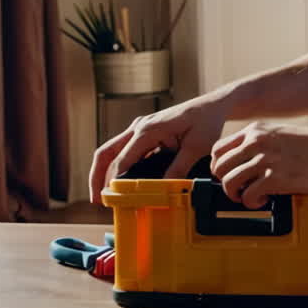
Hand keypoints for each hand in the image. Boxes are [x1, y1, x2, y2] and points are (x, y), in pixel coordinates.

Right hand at [88, 97, 228, 203]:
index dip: (113, 182)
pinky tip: (119, 185)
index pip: (122, 159)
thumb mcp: (197, 148)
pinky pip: (123, 151)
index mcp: (148, 130)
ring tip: (101, 196)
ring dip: (102, 172)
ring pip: (111, 151)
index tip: (110, 201)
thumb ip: (179, 167)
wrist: (211, 106)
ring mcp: (139, 129)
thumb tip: (162, 189)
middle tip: (97, 201)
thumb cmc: (205, 123)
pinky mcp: (144, 134)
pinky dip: (116, 167)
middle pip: (106, 152)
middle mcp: (138, 127)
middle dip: (97, 177)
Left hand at [209, 121, 307, 208]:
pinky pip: (247, 196)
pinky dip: (251, 203)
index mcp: (254, 131)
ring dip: (235, 195)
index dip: (218, 166)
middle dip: (224, 182)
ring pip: (229, 182)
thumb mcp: (276, 132)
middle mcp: (254, 144)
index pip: (218, 149)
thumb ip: (256, 141)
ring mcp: (263, 161)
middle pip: (219, 167)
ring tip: (247, 196)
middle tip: (236, 190)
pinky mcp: (273, 178)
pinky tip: (262, 200)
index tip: (226, 175)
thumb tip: (239, 161)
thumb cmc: (307, 144)